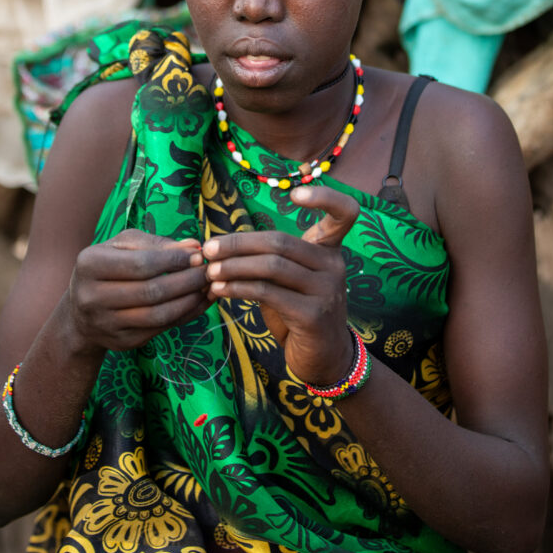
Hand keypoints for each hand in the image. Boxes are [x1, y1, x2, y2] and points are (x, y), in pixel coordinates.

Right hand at [68, 229, 208, 351]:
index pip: (141, 264)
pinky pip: (159, 330)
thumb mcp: (123, 245)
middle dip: (186, 281)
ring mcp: (106, 324)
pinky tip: (198, 303)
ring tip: (207, 288)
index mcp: (90, 264)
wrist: (81, 311)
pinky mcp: (121, 342)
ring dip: (189, 302)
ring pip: (157, 315)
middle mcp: (92, 296)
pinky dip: (184, 317)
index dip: (173, 261)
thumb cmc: (108, 267)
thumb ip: (157, 244)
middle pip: (151, 291)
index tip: (197, 256)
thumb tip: (193, 246)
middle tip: (209, 272)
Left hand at [202, 184, 359, 383]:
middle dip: (238, 243)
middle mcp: (334, 265)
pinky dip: (238, 288)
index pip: (344, 212)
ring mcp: (326, 290)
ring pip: (271, 266)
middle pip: (280, 242)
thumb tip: (220, 245)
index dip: (325, 196)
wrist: (324, 358)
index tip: (295, 194)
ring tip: (209, 271)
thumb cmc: (300, 312)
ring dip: (233, 267)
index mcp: (330, 250)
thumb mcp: (290, 281)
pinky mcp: (312, 315)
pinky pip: (268, 293)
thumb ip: (270, 260)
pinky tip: (219, 290)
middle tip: (208, 249)